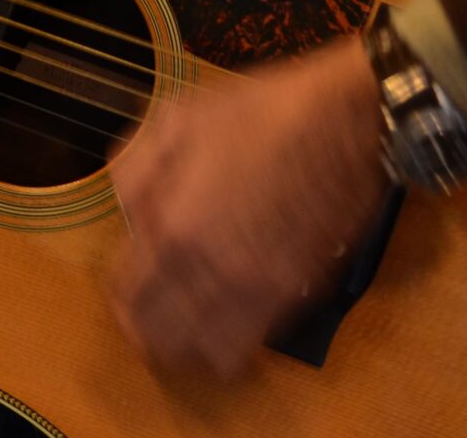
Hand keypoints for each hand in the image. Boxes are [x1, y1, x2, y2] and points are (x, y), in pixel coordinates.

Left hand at [108, 39, 390, 379]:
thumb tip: (124, 214)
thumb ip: (136, 169)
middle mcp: (211, 269)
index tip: (124, 296)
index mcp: (174, 224)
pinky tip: (230, 316)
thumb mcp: (179, 118)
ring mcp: (257, 287)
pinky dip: (234, 341)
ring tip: (188, 326)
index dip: (120, 301)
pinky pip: (253, 344)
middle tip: (149, 320)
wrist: (346, 121)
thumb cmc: (265, 113)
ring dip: (190, 345)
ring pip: (207, 353)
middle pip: (161, 337)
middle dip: (148, 332)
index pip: (127, 295)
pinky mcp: (296, 293)